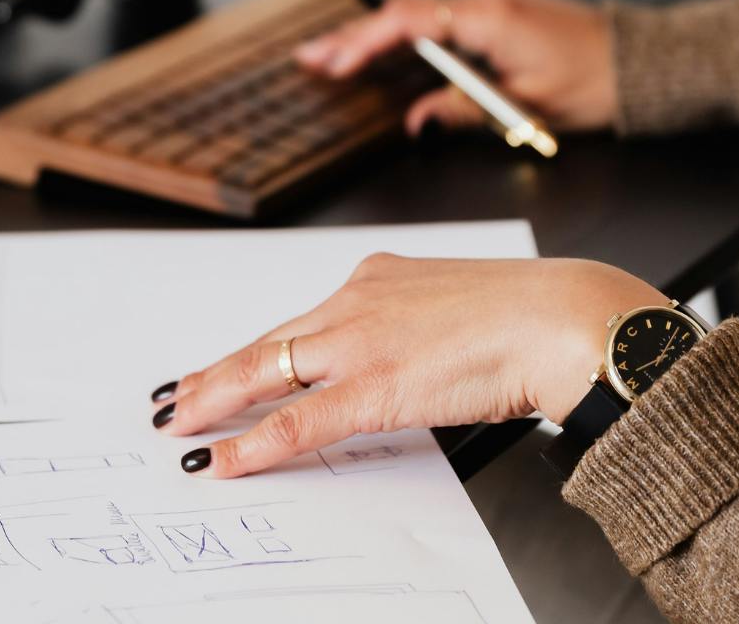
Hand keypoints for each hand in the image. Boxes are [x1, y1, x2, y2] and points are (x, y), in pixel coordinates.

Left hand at [149, 254, 665, 478]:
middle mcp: (357, 301)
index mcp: (379, 278)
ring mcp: (360, 342)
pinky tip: (224, 458)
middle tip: (177, 398)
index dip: (256, 349)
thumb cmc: (529, 317)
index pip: (300, 322)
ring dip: (217, 403)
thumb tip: (406, 363)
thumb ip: (417, 329)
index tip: (223, 365)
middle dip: (216, 376)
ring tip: (182, 425)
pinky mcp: (373, 385)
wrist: (561, 317)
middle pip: (268, 344)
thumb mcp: (458, 308)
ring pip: (266, 374)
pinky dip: (254, 443)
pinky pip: (298, 421)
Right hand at [294, 0, 618, 132]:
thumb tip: (417, 120)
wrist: (641, 63)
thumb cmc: (597, 81)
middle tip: (312, 55)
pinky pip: (440, 20)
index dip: (365, 43)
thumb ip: (463, 110)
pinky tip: (384, 51)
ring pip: (419, 16)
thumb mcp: (526, 107)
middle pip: (404, 14)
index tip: (334, 63)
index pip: (410, 22)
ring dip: (376, 36)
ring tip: (334, 55)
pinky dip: (405, 36)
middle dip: (354, 36)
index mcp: (491, 18)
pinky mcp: (500, 13)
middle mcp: (487, 1)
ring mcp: (493, 3)